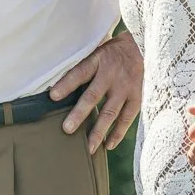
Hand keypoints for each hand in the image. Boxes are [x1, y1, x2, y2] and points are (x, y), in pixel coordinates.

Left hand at [52, 32, 142, 152]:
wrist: (142, 46)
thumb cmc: (111, 51)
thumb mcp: (95, 49)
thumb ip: (81, 64)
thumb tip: (55, 80)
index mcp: (98, 60)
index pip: (79, 72)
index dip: (66, 84)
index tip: (53, 96)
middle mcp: (111, 75)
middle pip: (93, 96)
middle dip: (80, 114)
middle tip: (67, 129)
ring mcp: (125, 87)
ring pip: (110, 112)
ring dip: (99, 131)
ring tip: (88, 148)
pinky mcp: (136, 96)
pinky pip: (127, 117)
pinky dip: (118, 132)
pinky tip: (108, 145)